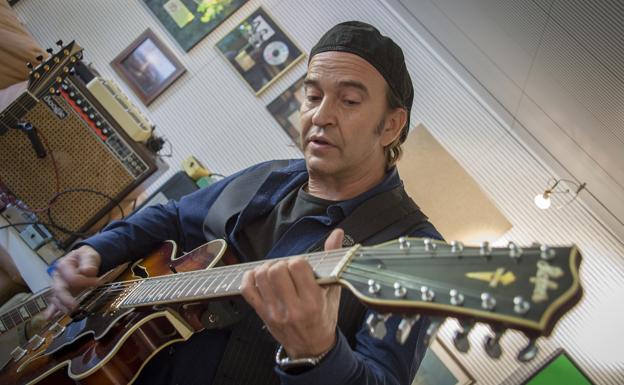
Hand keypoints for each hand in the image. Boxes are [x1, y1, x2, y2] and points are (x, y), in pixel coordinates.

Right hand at [46, 245, 101, 317]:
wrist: (84, 259)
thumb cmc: (86, 257)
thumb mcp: (89, 255)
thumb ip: (88, 262)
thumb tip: (87, 271)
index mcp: (63, 265)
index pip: (72, 277)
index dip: (85, 281)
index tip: (99, 282)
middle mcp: (58, 277)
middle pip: (59, 289)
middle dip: (66, 299)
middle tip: (75, 306)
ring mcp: (58, 285)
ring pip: (56, 297)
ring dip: (62, 306)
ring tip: (70, 313)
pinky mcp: (61, 293)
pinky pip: (54, 301)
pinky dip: (51, 309)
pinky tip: (48, 317)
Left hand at [241, 228, 343, 357]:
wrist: (311, 348)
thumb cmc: (324, 319)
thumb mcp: (333, 292)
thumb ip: (333, 261)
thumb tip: (337, 234)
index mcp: (313, 301)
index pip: (298, 266)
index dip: (299, 262)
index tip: (303, 268)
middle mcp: (292, 308)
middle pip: (276, 270)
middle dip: (282, 264)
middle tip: (288, 270)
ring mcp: (275, 312)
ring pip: (261, 277)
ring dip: (268, 269)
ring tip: (276, 273)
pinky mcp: (262, 314)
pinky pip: (247, 290)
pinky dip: (250, 278)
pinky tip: (260, 277)